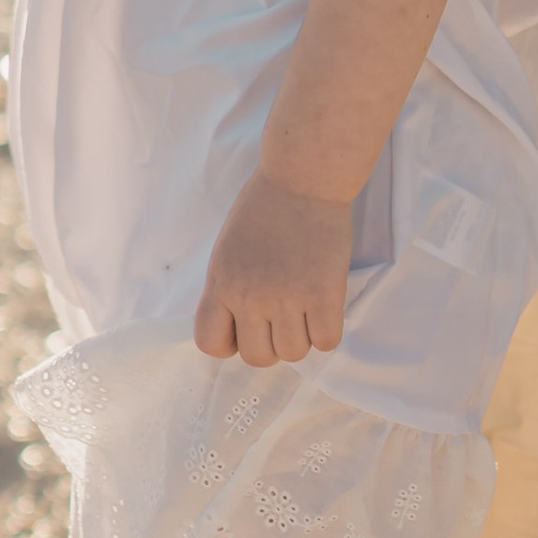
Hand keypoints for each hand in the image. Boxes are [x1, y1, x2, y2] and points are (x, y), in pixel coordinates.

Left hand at [194, 172, 351, 364]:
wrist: (303, 179)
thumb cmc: (264, 207)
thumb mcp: (227, 251)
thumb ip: (228, 289)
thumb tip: (238, 325)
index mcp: (221, 283)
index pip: (210, 343)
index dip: (230, 343)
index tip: (245, 327)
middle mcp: (249, 297)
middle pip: (257, 358)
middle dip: (270, 344)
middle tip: (282, 316)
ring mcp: (287, 298)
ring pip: (293, 354)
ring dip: (301, 337)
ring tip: (305, 307)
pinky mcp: (324, 295)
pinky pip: (326, 341)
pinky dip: (326, 331)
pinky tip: (324, 306)